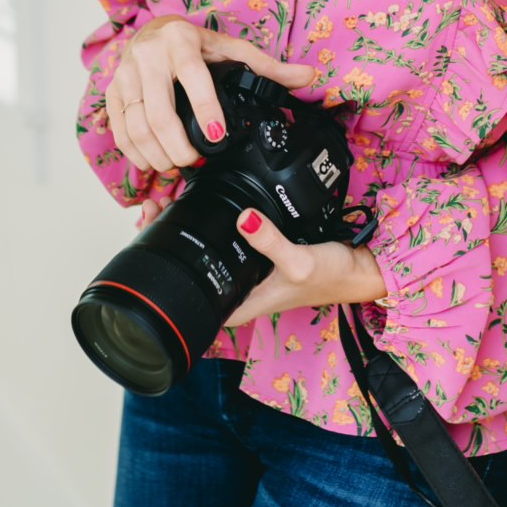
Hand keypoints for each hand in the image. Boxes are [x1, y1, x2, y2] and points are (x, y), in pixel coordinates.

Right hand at [106, 15, 315, 180]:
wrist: (152, 29)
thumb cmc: (194, 43)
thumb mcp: (231, 49)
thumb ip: (268, 67)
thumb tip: (308, 77)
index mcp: (181, 41)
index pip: (192, 76)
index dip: (205, 108)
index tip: (218, 135)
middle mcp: (148, 55)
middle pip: (157, 112)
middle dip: (177, 146)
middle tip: (195, 162)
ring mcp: (125, 74)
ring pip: (135, 125)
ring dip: (156, 154)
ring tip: (176, 165)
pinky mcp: (111, 91)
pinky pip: (118, 129)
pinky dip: (135, 153)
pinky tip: (152, 162)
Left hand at [136, 200, 387, 322]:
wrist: (358, 271)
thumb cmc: (330, 276)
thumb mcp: (299, 260)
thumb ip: (270, 241)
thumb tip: (242, 217)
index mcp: (238, 306)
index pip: (188, 297)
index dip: (164, 270)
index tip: (149, 230)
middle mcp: (236, 293)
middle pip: (189, 271)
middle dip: (166, 239)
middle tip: (150, 207)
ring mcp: (244, 275)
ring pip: (204, 252)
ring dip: (183, 228)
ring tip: (164, 199)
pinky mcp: (255, 256)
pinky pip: (223, 238)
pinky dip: (206, 221)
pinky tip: (198, 201)